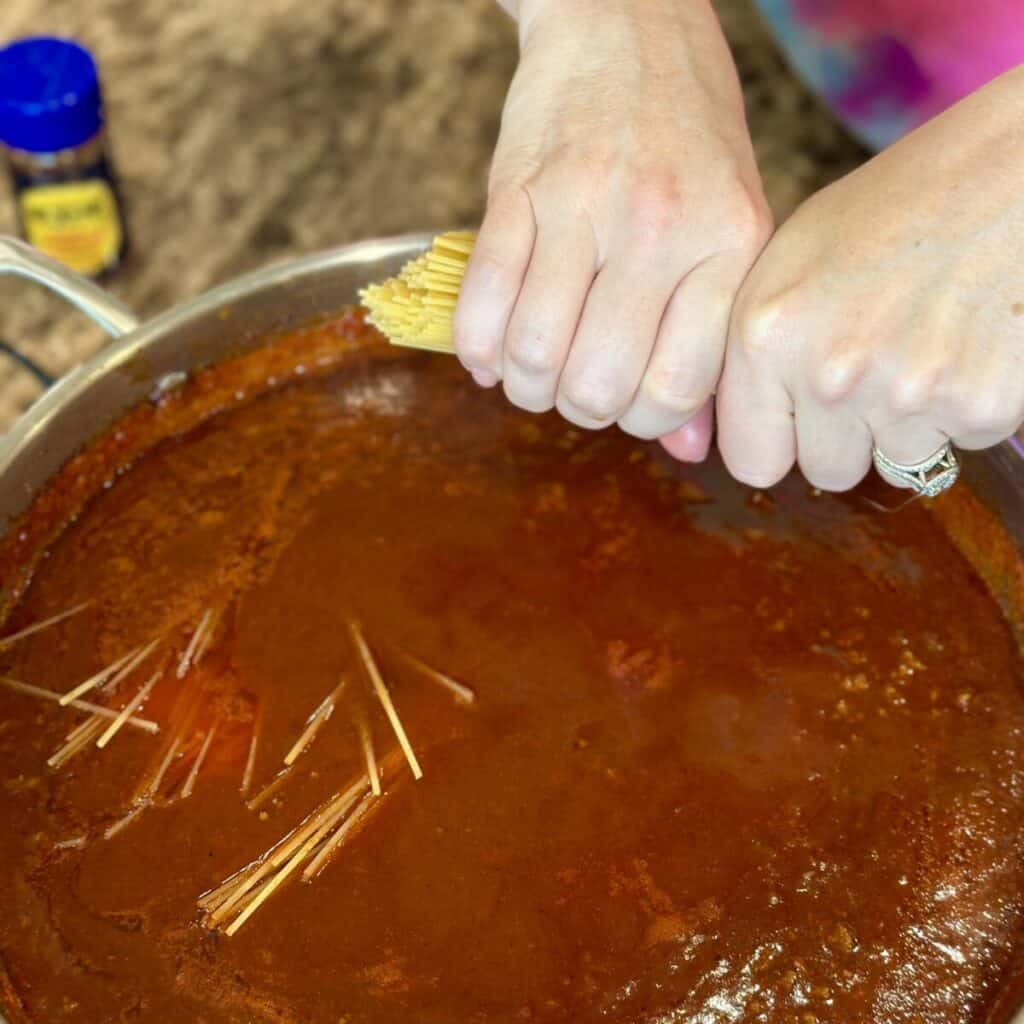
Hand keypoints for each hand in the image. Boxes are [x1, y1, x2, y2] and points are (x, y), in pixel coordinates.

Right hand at [454, 0, 770, 457]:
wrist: (626, 19)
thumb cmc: (689, 139)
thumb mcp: (730, 226)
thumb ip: (711, 338)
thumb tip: (690, 450)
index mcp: (728, 245)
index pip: (675, 392)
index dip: (643, 421)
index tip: (630, 403)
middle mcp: (661, 227)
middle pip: (598, 388)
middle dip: (578, 410)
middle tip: (577, 386)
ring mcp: (584, 204)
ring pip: (535, 357)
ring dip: (526, 387)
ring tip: (534, 369)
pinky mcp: (516, 189)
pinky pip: (482, 307)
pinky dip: (478, 352)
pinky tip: (491, 351)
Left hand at [717, 66, 1023, 490]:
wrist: (1009, 171)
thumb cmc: (895, 207)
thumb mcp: (790, 261)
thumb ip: (748, 350)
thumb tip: (718, 430)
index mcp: (765, 335)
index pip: (752, 462)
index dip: (779, 441)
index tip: (796, 417)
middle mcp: (829, 373)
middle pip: (826, 472)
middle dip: (846, 436)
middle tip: (875, 366)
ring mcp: (908, 394)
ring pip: (896, 462)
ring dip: (909, 421)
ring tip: (924, 340)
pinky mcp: (980, 405)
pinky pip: (960, 442)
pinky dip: (966, 404)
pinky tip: (966, 340)